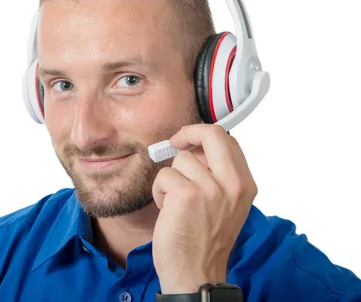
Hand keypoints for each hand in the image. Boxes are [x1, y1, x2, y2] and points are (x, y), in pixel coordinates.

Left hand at [151, 124, 257, 293]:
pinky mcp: (187, 194)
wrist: (195, 272)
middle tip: (175, 142)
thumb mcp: (225, 205)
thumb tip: (195, 148)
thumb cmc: (204, 241)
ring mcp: (211, 189)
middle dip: (189, 132)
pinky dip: (159, 191)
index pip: (230, 141)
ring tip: (175, 201)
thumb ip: (217, 176)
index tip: (190, 141)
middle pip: (213, 134)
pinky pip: (164, 175)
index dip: (205, 135)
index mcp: (245, 185)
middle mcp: (233, 185)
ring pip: (180, 159)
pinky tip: (167, 210)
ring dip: (170, 178)